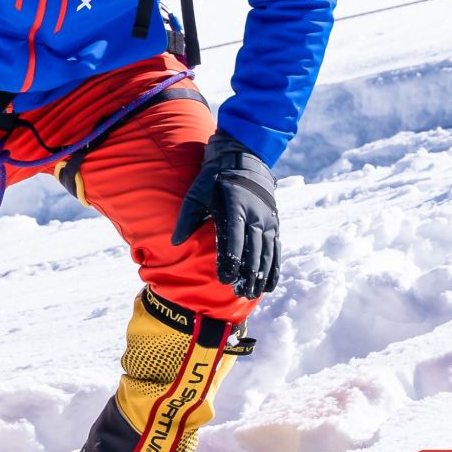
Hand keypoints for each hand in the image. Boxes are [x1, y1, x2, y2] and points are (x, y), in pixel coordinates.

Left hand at [171, 130, 279, 299]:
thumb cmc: (215, 177)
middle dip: (247, 274)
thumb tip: (175, 243)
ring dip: (260, 275)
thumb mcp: (197, 191)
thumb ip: (187, 217)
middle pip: (253, 250)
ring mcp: (268, 220)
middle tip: (239, 293)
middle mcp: (256, 215)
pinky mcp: (274, 223)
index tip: (225, 279)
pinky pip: (276, 249)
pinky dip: (273, 268)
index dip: (230, 260)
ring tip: (252, 294)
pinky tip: (268, 284)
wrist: (244, 157)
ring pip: (267, 253)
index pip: (234, 238)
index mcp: (235, 206)